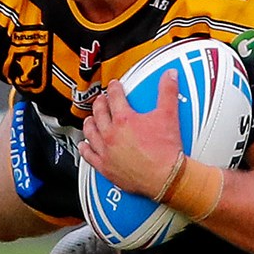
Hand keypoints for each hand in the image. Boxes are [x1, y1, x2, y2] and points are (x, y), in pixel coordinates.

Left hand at [80, 70, 184, 196]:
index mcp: (124, 119)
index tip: (114, 85)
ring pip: (91, 133)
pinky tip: (84, 145)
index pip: (115, 97)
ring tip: (91, 118)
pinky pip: (90, 156)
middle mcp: (111, 134)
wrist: (165, 177)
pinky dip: (85, 149)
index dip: (114, 88)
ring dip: (90, 123)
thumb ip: (168, 92)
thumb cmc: (166, 151)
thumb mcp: (169, 115)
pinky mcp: (106, 167)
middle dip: (100, 103)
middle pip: (99, 113)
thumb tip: (169, 76)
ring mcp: (106, 151)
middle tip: (101, 99)